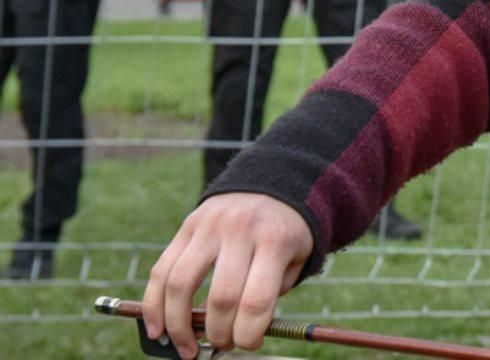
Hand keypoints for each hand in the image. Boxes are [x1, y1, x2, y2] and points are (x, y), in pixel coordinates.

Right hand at [143, 193, 312, 357]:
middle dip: (218, 333)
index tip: (249, 344)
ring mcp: (209, 227)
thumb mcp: (297, 257)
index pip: (256, 300)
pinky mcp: (186, 227)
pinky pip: (161, 271)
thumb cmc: (286, 233)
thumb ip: (273, 292)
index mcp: (275, 241)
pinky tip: (157, 330)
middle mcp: (240, 231)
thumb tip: (239, 333)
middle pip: (220, 297)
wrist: (272, 184)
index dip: (248, 333)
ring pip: (180, 285)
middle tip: (222, 346)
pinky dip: (153, 306)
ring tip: (185, 349)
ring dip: (179, 326)